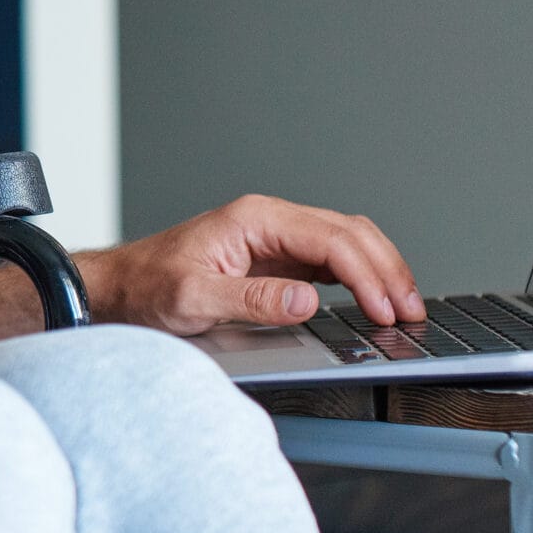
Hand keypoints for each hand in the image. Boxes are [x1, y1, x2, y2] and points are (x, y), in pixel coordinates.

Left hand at [82, 194, 422, 336]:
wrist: (121, 287)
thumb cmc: (147, 287)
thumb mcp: (193, 299)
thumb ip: (251, 301)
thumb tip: (307, 301)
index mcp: (254, 220)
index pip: (330, 240)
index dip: (366, 275)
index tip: (385, 310)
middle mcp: (269, 221)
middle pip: (349, 234)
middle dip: (387, 271)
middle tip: (411, 313)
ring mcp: (276, 238)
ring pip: (347, 241)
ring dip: (380, 271)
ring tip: (405, 308)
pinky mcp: (276, 259)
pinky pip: (331, 259)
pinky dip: (361, 277)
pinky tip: (376, 301)